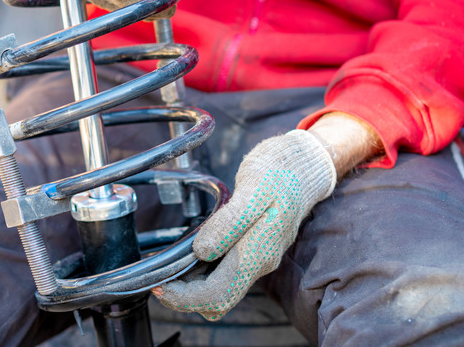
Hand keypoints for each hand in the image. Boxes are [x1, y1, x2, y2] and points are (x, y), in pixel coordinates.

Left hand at [154, 114, 382, 320]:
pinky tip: (189, 255)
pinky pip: (226, 274)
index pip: (218, 295)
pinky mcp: (254, 248)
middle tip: (158, 279)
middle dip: (185, 297)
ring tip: (168, 269)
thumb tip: (202, 252)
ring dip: (192, 287)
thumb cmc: (280, 171)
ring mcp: (258, 257)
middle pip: (218, 300)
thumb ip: (230, 223)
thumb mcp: (254, 188)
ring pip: (221, 290)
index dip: (185, 298)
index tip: (159, 287)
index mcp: (258, 253)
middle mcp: (259, 262)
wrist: (305, 164)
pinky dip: (203, 273)